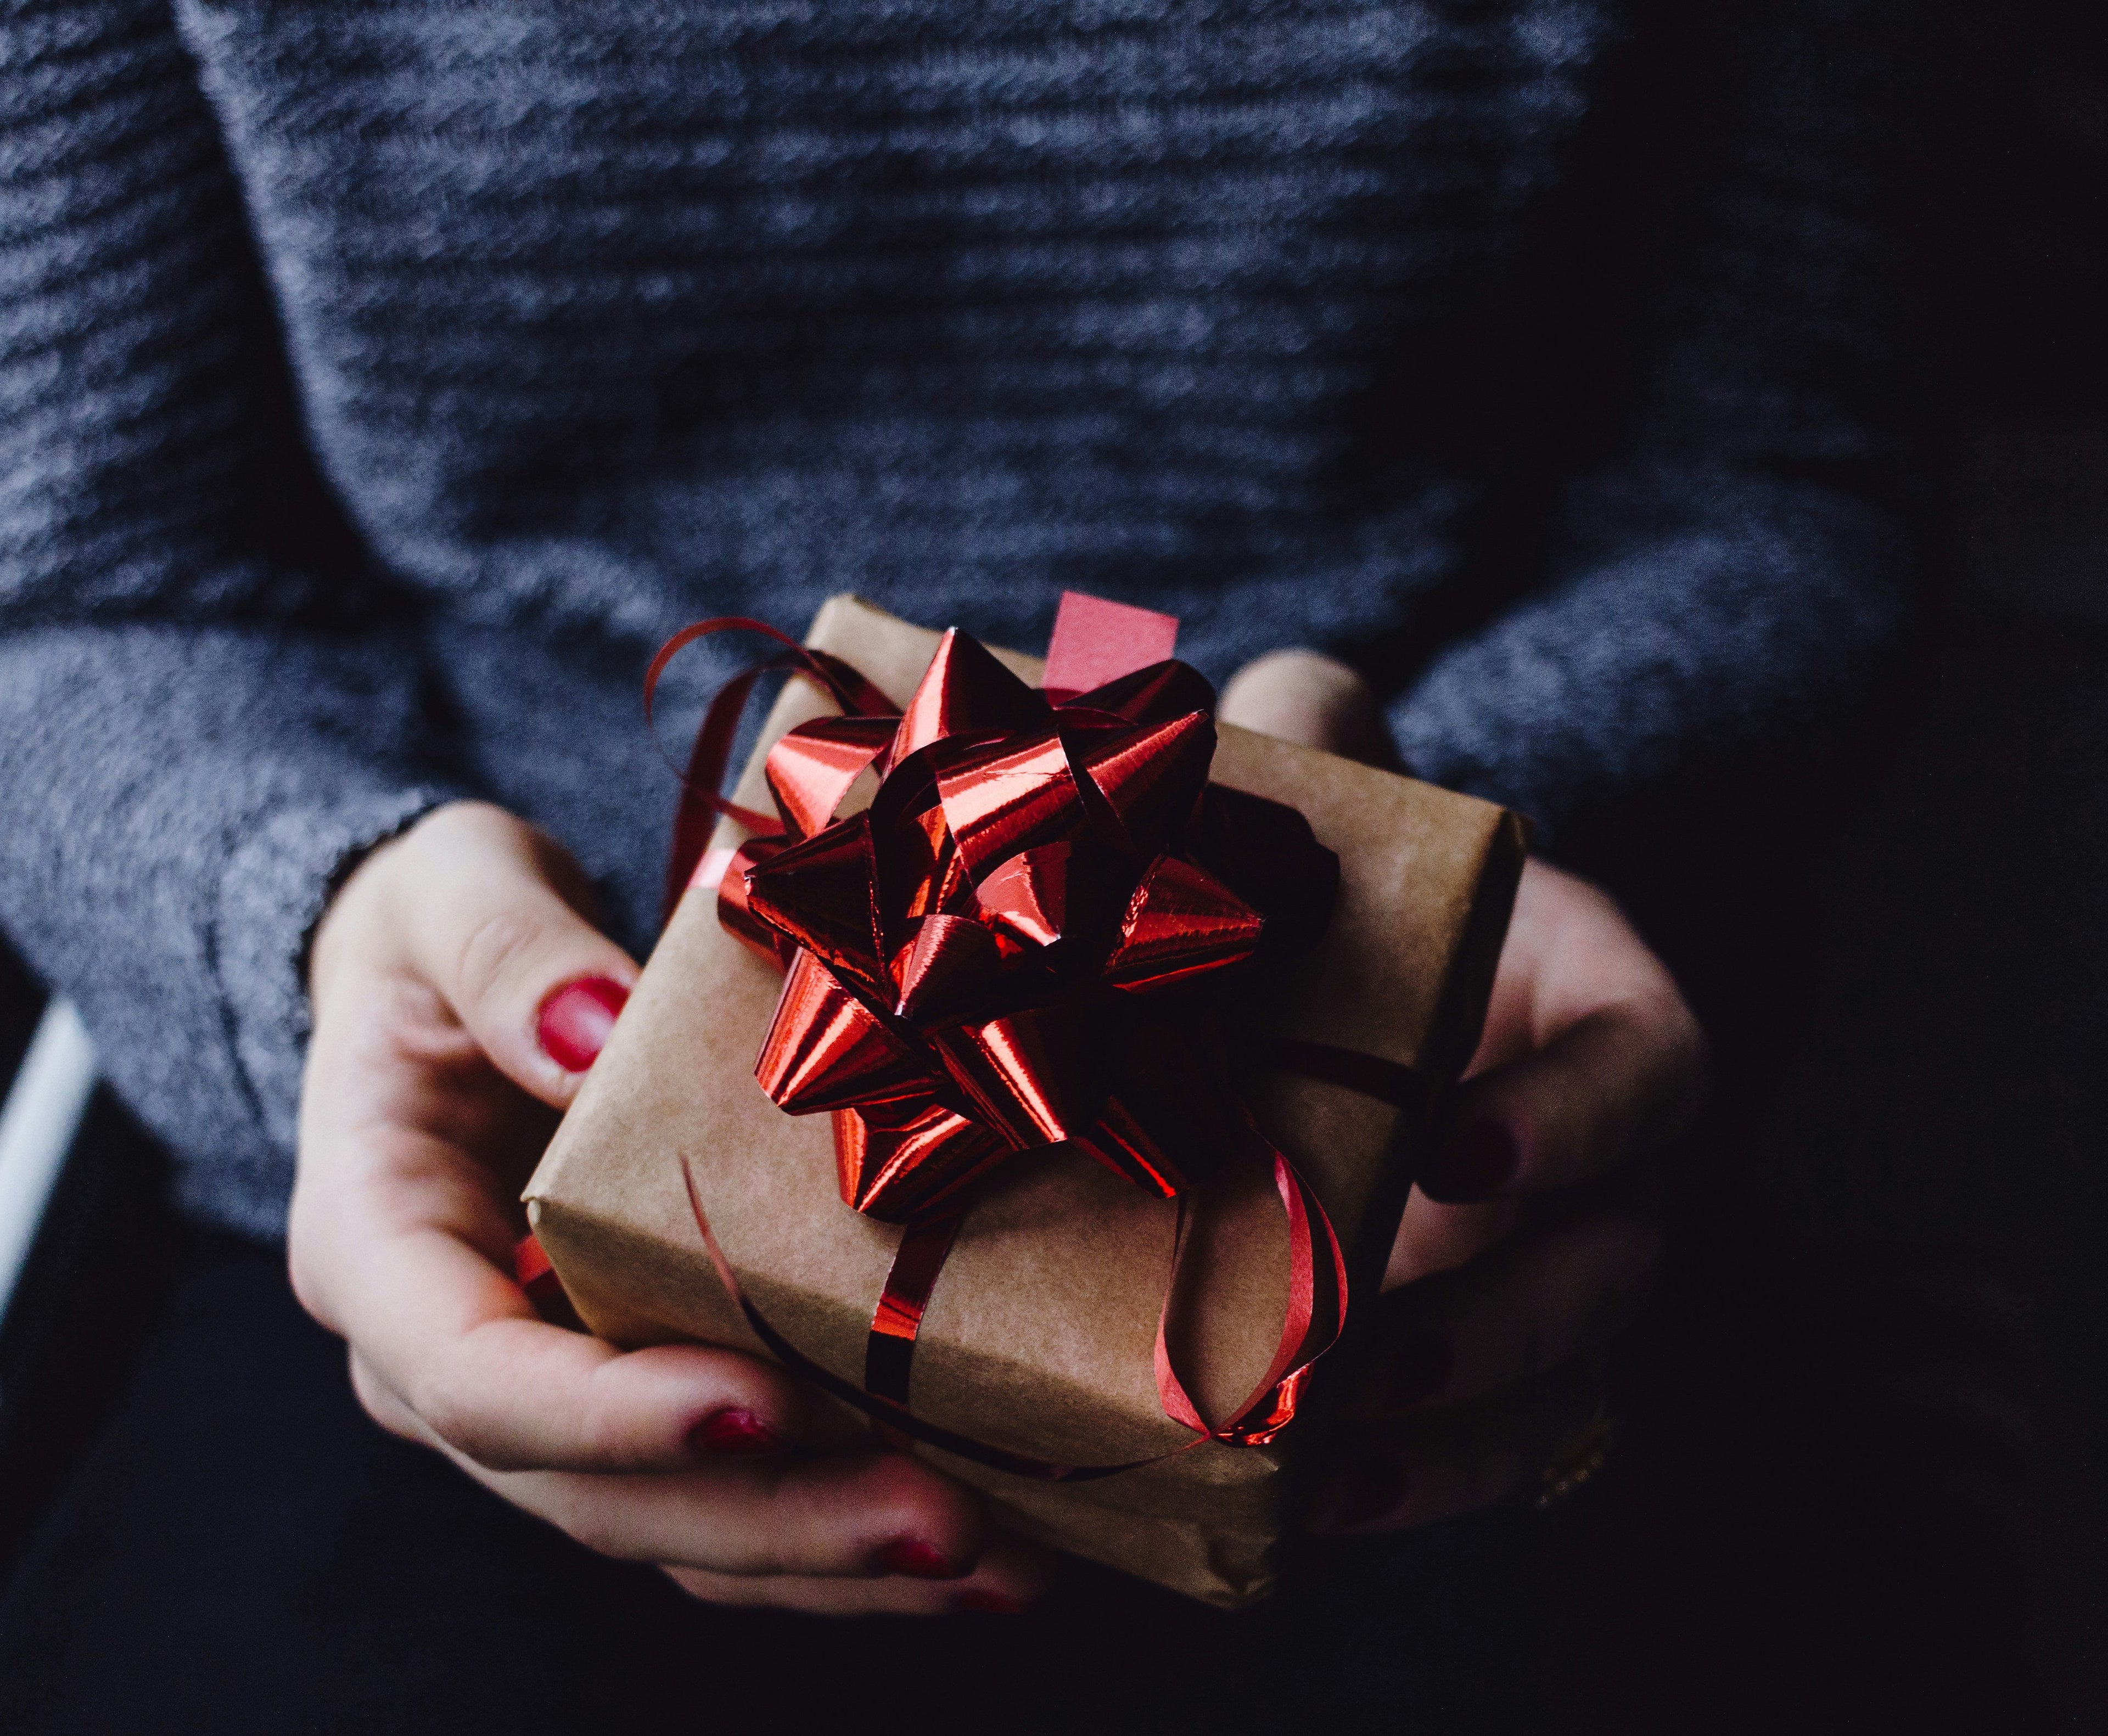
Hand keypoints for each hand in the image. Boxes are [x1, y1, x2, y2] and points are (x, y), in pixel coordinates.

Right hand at [293, 800, 1050, 1613]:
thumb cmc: (441, 935)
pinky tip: (977, 1537)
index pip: (472, 1375)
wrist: (452, 984)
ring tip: (997, 1560)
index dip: (607, 1414)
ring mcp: (548, 1395)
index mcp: (377, 1247)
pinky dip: (838, 1529)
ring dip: (832, 1556)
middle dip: (773, 1518)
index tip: (758, 1402)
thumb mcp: (448, 895)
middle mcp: (447, 1360)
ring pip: (676, 1529)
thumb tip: (591, 1029)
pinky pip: (729, 1494)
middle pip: (596, 1494)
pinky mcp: (637, 1393)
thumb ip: (504, 954)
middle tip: (941, 1521)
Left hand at [1219, 652, 1707, 1529]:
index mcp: (1602, 1014)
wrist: (1348, 1009)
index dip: (1576, 1118)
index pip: (1653, 1070)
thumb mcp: (1351, 819)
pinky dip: (1413, 1485)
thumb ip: (1320, 745)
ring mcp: (1556, 1276)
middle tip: (1360, 1339)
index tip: (1456, 1147)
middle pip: (1613, 1260)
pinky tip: (1304, 1504)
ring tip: (1323, 1449)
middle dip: (1500, 1315)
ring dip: (1453, 1430)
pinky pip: (1489, 1451)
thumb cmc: (1364, 905)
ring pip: (1563, 1383)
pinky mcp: (1488, 1364)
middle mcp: (1607, 1163)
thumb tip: (1254, 702)